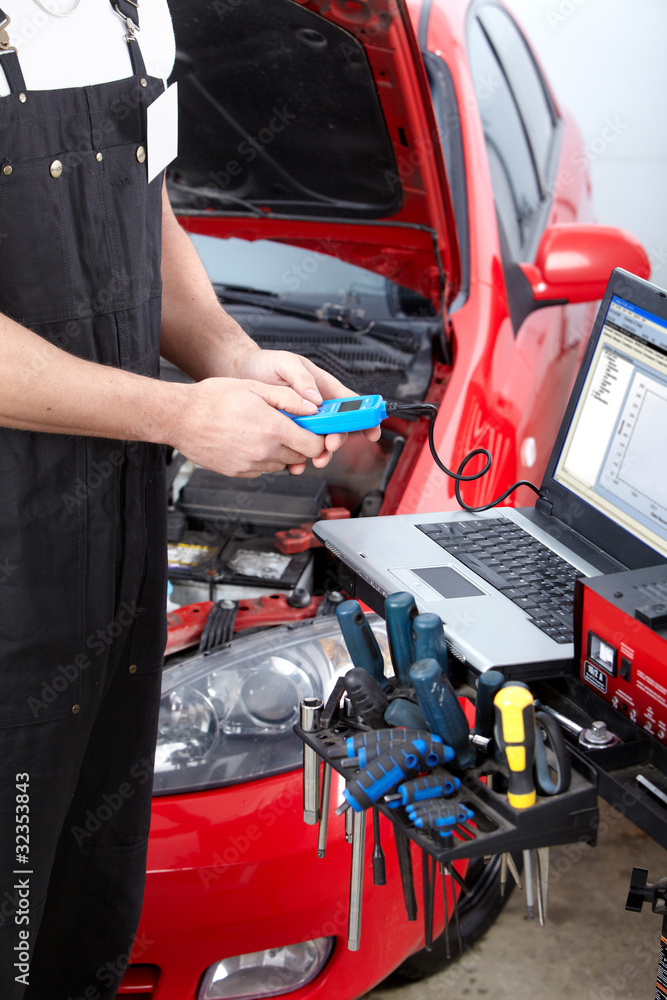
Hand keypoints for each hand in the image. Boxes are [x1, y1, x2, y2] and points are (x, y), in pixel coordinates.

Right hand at [170, 377, 327, 477]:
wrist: (180, 418)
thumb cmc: (212, 399)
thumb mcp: (256, 388)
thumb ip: (289, 399)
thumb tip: (312, 407)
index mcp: (273, 429)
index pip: (313, 445)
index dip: (317, 437)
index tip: (314, 429)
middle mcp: (264, 452)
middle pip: (300, 457)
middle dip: (299, 443)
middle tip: (287, 426)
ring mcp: (251, 465)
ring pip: (281, 464)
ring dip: (281, 451)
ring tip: (264, 431)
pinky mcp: (238, 473)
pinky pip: (262, 470)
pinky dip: (263, 458)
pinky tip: (250, 441)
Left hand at [235, 349, 381, 471]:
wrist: (239, 375)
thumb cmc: (265, 364)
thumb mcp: (285, 362)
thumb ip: (302, 378)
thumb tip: (316, 399)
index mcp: (323, 388)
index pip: (350, 403)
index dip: (364, 417)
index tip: (371, 431)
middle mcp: (316, 407)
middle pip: (338, 427)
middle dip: (337, 439)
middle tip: (329, 444)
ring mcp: (303, 421)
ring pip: (320, 442)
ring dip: (320, 453)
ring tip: (313, 459)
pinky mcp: (287, 432)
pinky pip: (298, 449)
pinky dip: (299, 459)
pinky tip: (294, 463)